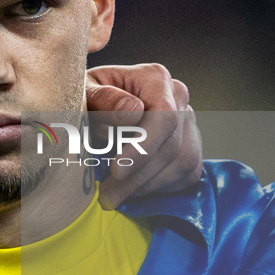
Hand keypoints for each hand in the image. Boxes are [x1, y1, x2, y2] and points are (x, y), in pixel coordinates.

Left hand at [84, 63, 202, 208]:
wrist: (96, 105)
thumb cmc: (89, 98)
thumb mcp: (84, 93)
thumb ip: (103, 99)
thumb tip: (132, 111)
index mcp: (155, 78)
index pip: (164, 117)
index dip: (143, 148)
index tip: (117, 170)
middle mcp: (178, 97)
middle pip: (172, 145)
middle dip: (139, 176)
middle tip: (108, 195)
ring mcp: (188, 121)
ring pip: (183, 162)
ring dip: (148, 185)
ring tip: (115, 195)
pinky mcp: (191, 144)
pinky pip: (188, 173)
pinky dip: (161, 187)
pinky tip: (135, 188)